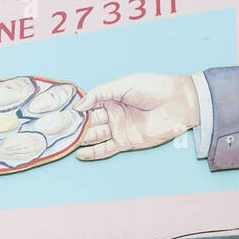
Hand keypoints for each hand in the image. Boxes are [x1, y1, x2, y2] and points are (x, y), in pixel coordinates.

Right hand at [75, 74, 199, 160]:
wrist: (178, 103)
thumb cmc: (154, 88)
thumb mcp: (124, 84)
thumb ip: (100, 93)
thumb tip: (80, 105)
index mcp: (111, 98)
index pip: (89, 105)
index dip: (78, 109)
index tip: (64, 113)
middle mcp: (113, 114)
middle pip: (90, 122)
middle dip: (76, 126)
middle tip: (61, 129)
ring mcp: (118, 129)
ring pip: (95, 136)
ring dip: (81, 139)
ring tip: (66, 140)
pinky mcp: (125, 142)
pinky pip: (105, 150)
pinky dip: (92, 153)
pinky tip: (79, 153)